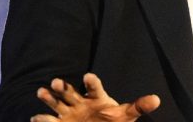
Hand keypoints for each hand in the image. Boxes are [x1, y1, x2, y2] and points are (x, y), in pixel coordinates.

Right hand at [32, 73, 159, 121]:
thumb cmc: (113, 121)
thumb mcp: (126, 115)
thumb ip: (139, 107)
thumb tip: (156, 99)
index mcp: (96, 97)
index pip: (94, 87)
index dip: (91, 81)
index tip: (88, 75)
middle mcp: (80, 102)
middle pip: (70, 91)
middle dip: (63, 87)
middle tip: (55, 81)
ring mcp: (68, 112)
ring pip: (56, 103)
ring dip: (49, 97)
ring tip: (41, 92)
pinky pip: (49, 121)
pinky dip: (42, 119)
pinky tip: (36, 118)